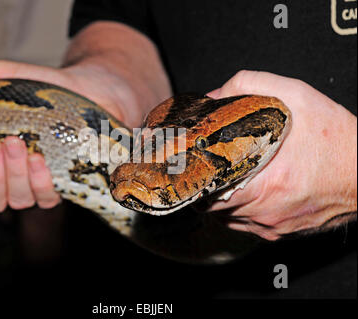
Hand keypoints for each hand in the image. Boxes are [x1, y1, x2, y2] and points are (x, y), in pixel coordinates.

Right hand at [0, 55, 134, 214]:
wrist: (86, 90)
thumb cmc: (38, 88)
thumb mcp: (1, 75)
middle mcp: (10, 181)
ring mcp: (36, 186)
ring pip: (19, 200)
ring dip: (15, 176)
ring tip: (17, 144)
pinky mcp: (63, 184)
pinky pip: (48, 197)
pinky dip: (42, 181)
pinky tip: (40, 160)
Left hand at [206, 71, 356, 239]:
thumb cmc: (337, 139)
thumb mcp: (297, 97)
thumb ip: (251, 86)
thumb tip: (215, 97)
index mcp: (267, 183)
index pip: (206, 192)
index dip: (193, 175)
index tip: (189, 161)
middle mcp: (266, 212)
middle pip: (211, 207)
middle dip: (202, 185)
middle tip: (203, 164)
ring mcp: (272, 227)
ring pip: (225, 218)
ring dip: (218, 198)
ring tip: (222, 175)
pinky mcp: (278, 233)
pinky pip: (244, 224)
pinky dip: (236, 209)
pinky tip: (243, 189)